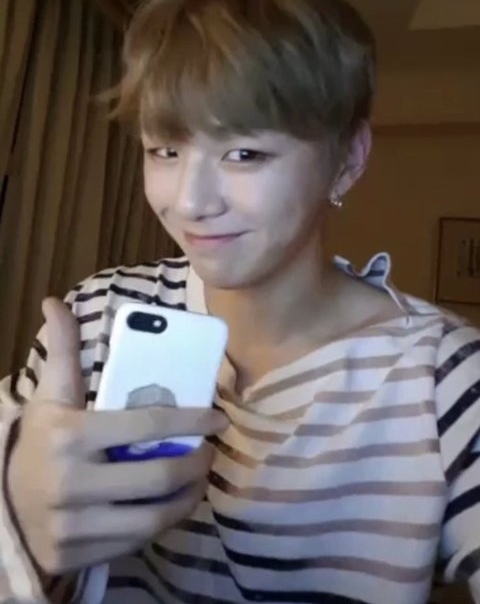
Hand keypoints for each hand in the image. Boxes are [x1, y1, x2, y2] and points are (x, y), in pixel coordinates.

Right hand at [8, 298, 226, 574]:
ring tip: (198, 479)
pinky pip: (135, 541)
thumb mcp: (48, 397)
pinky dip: (162, 523)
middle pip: (158, 476)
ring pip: (152, 516)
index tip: (217, 418)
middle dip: (197, 463)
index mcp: (69, 435)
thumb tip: (53, 302)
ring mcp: (72, 525)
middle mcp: (70, 482)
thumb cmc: (38, 444)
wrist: (1, 505)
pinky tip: (171, 505)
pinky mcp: (75, 556)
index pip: (147, 425)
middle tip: (209, 451)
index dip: (192, 420)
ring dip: (188, 497)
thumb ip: (61, 351)